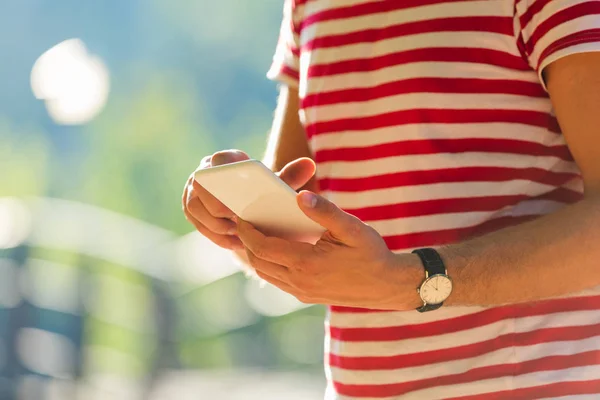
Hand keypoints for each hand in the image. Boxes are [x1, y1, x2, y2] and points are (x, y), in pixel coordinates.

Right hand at [182, 150, 316, 250]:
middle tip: (238, 222)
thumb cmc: (265, 191)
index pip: (218, 161)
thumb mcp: (277, 185)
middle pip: (201, 185)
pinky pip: (197, 222)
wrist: (249, 202)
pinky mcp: (192, 208)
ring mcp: (193, 189)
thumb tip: (309, 164)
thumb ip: (290, 176)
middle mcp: (204, 170)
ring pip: (194, 206)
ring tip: (240, 236)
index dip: (225, 177)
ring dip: (216, 223)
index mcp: (226, 159)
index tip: (240, 195)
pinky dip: (216, 235)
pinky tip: (235, 243)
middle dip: (218, 206)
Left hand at [236, 191, 422, 309]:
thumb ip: (325, 211)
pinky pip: (278, 281)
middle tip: (243, 222)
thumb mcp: (352, 228)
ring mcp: (302, 292)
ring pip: (266, 273)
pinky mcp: (307, 296)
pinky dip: (269, 265)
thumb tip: (300, 195)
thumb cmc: (372, 253)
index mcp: (307, 263)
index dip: (248, 232)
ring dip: (256, 255)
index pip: (263, 248)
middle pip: (259, 261)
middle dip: (246, 242)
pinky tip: (274, 250)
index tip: (240, 216)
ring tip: (253, 234)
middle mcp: (300, 281)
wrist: (388, 285)